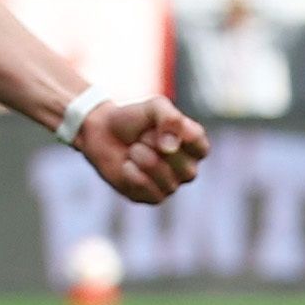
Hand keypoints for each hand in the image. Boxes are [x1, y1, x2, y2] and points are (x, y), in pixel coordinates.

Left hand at [76, 94, 210, 204]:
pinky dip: (131, 172)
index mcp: (195, 146)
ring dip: (142, 158)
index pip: (200, 148)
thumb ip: (170, 119)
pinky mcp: (152, 197)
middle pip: (185, 167)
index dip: (178, 136)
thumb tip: (171, 147)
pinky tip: (127, 164)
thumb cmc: (135, 119)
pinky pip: (145, 188)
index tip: (158, 125)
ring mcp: (171, 185)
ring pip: (165, 179)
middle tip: (143, 136)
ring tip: (134, 149)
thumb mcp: (155, 107)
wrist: (104, 133)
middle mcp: (187, 168)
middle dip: (155, 146)